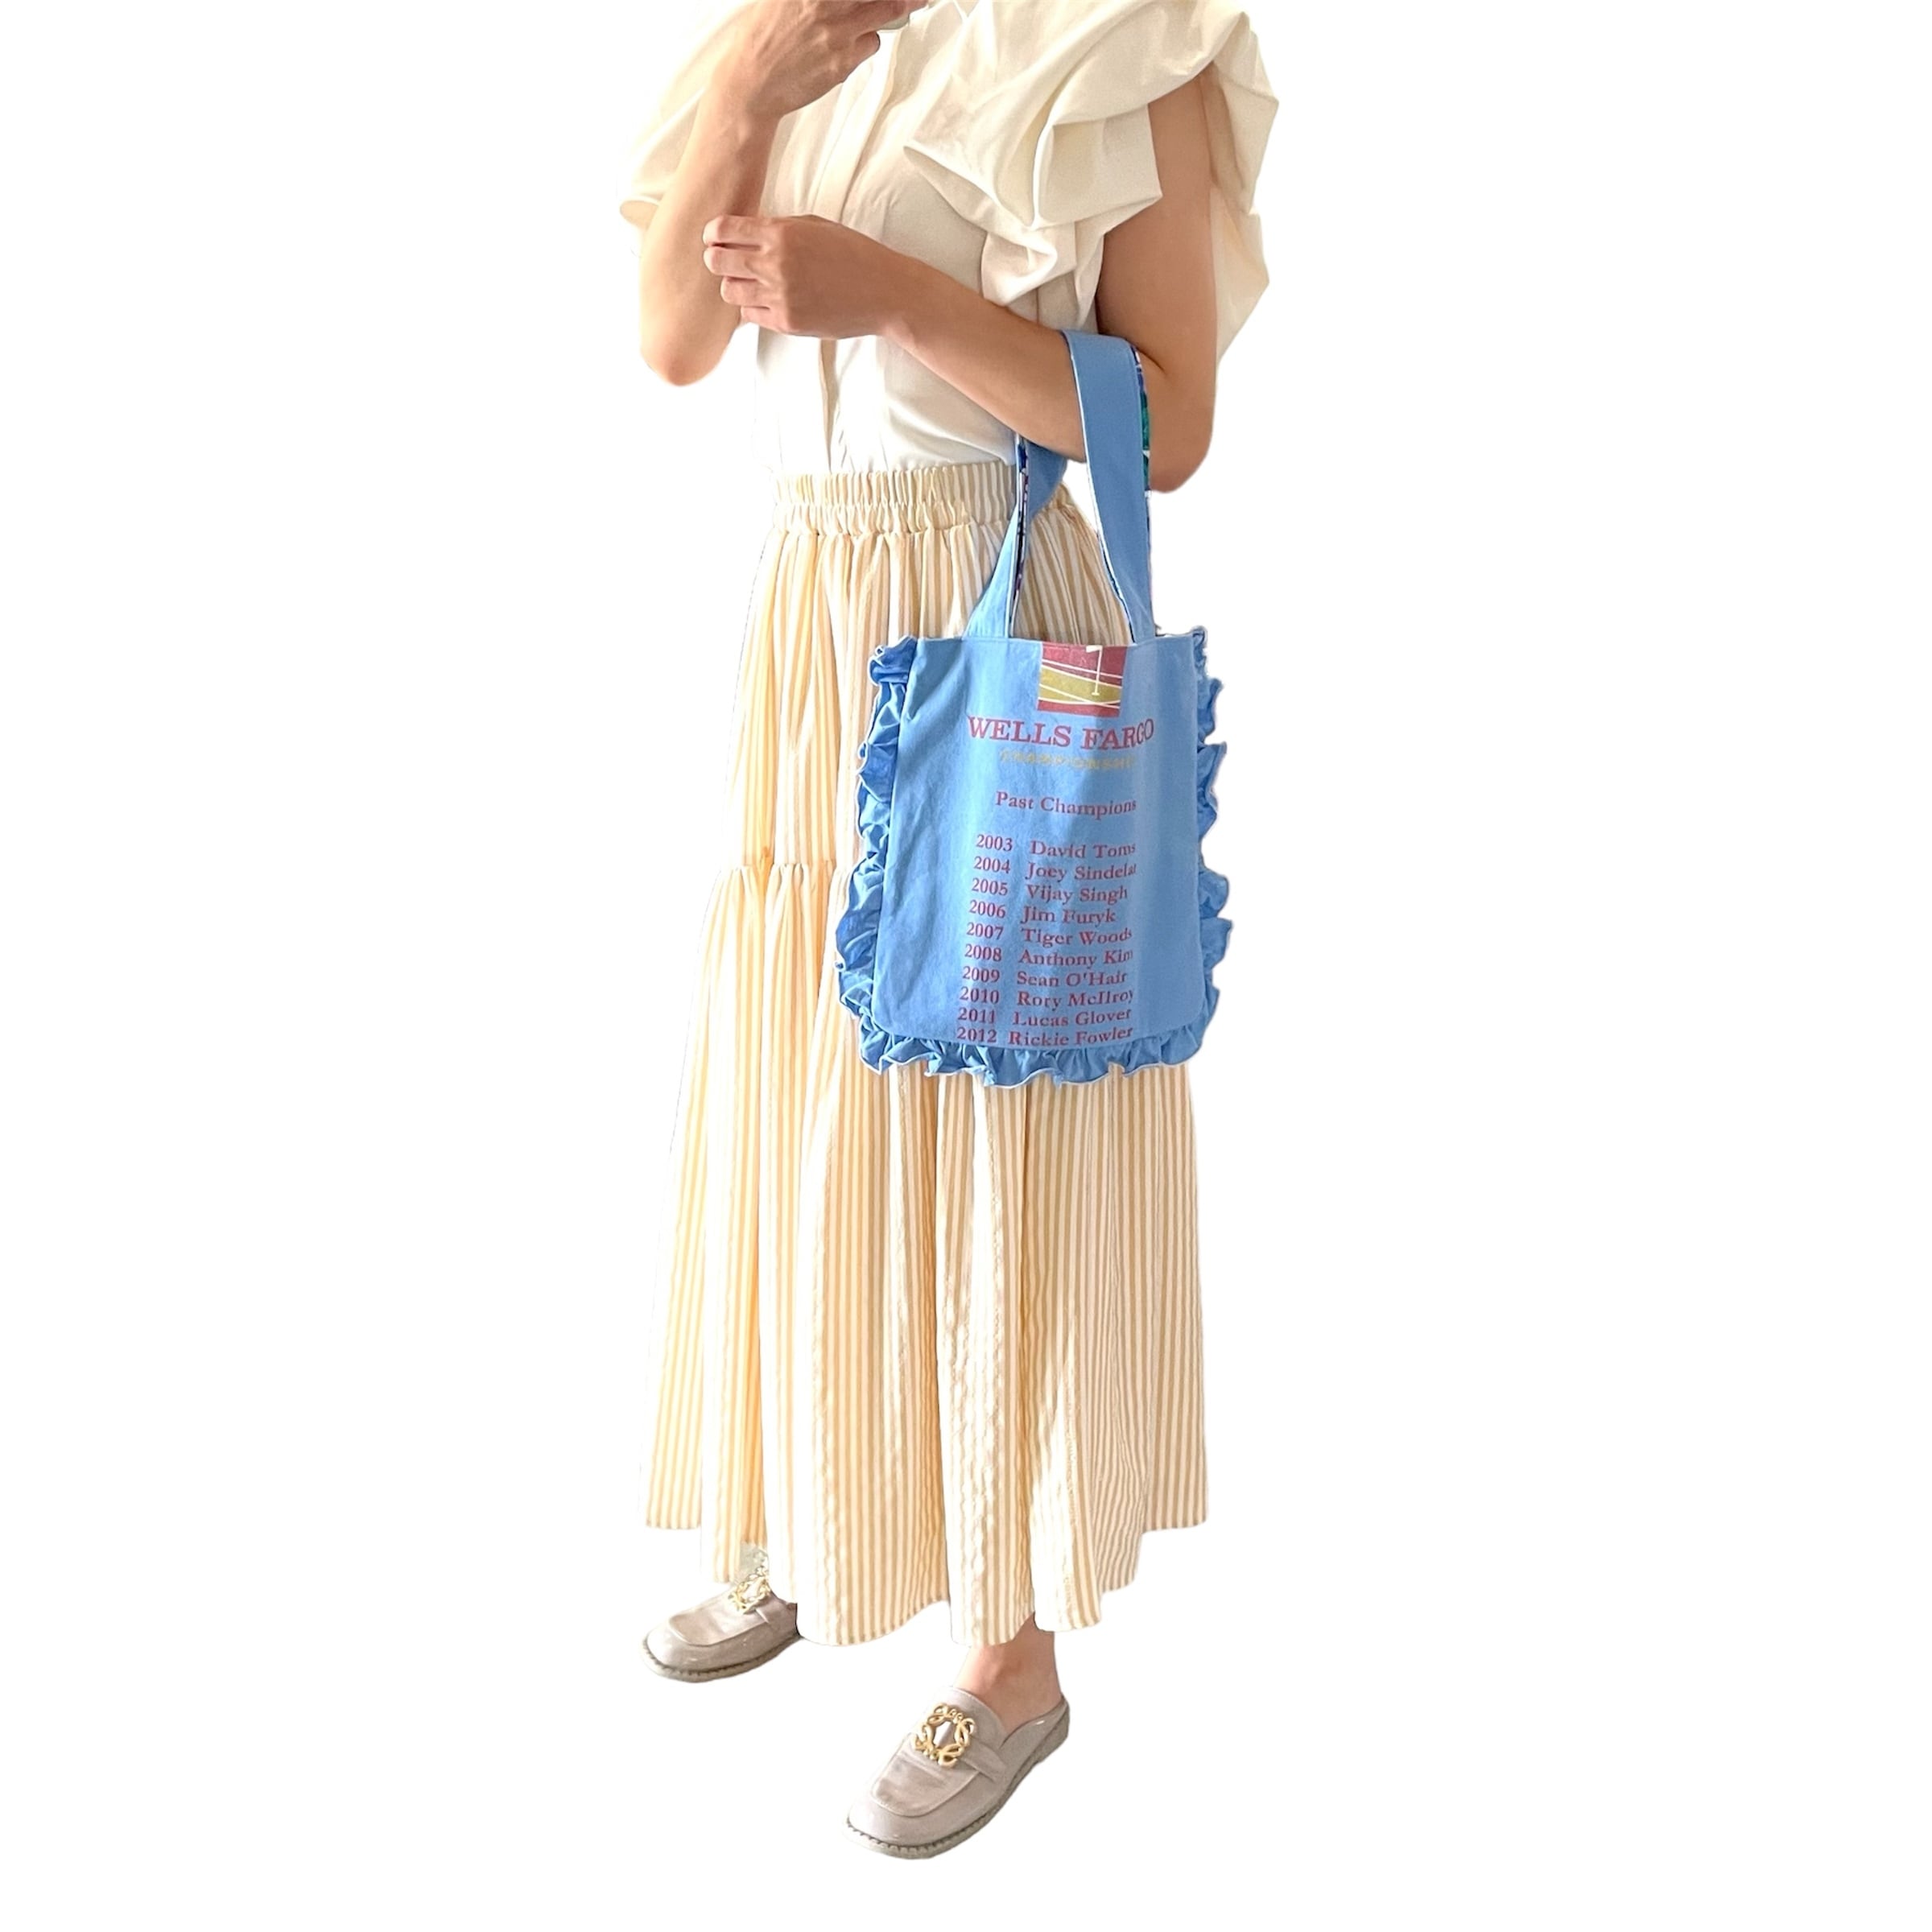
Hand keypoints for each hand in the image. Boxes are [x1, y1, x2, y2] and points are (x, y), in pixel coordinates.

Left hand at [702, 213, 920, 338]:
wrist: (884, 292)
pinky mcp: (786, 322)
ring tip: (750, 283)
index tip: (715, 237)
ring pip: (729, 292)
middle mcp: (775, 264)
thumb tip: (745, 231)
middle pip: (717, 262)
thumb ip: (778, 227)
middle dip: (716, 259)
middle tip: (724, 261)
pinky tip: (768, 300)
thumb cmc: (854, 254)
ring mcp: (779, 296)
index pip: (724, 230)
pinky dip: (752, 308)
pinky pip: (750, 316)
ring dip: (734, 285)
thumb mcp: (816, 225)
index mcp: (781, 233)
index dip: (713, 233)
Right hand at [717, 0, 932, 123]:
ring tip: (911, 2)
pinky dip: (867, 40)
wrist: (749, 84)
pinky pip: (870, 44)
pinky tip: (850, 43)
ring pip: (885, 11)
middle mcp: (823, 3)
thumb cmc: (761, 40)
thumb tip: (840, 2)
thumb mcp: (779, 0)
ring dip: (899, 6)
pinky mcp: (843, 61)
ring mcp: (836, 31)